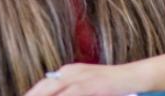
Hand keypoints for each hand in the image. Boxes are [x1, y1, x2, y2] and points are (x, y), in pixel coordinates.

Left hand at [24, 63, 141, 95]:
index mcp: (68, 71)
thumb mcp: (87, 86)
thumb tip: (55, 93)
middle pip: (44, 87)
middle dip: (32, 95)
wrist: (132, 77)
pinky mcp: (89, 84)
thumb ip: (71, 90)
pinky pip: (70, 93)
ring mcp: (80, 77)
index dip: (32, 94)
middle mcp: (71, 72)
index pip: (44, 85)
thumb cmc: (110, 85)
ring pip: (53, 90)